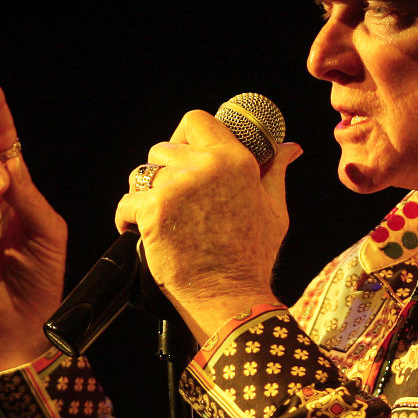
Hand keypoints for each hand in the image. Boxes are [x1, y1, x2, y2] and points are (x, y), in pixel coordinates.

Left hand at [115, 109, 301, 340]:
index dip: (184, 136)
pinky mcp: (154, 210)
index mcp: (234, 159)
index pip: (196, 121)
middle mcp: (205, 166)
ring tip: (163, 219)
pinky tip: (143, 234)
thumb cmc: (253, 256)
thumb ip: (275, 171)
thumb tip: (290, 147)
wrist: (231, 296)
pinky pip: (127, 203)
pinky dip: (128, 219)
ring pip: (141, 174)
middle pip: (163, 148)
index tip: (184, 156)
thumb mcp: (274, 208)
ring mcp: (177, 187)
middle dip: (164, 172)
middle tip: (176, 202)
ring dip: (145, 194)